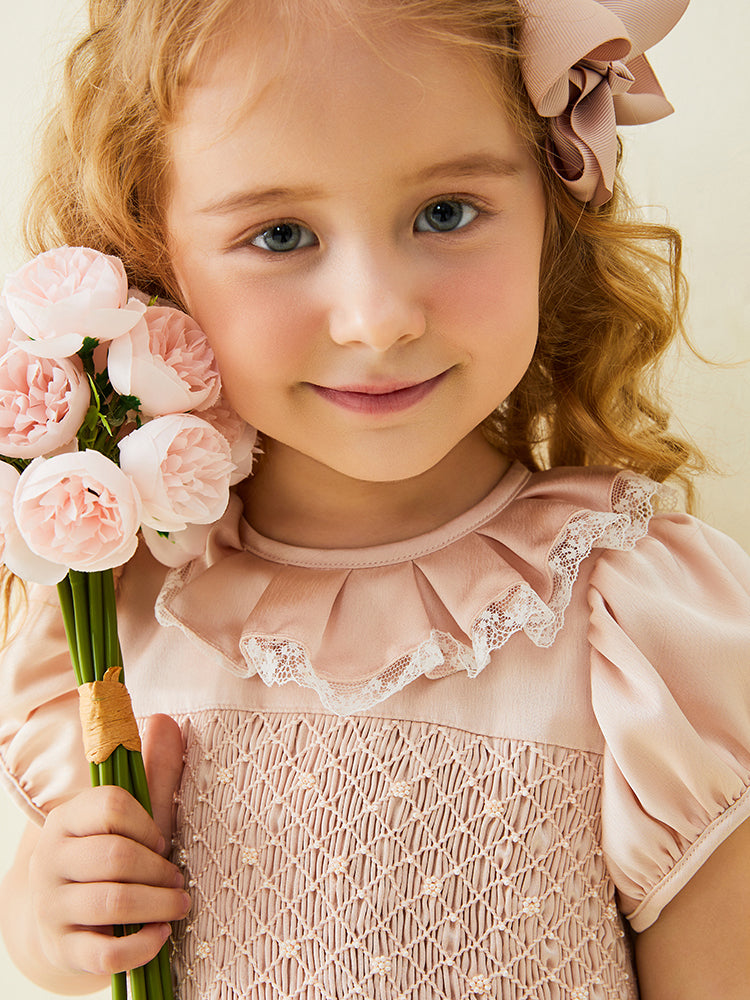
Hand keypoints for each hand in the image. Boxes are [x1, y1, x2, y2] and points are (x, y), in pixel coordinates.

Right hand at [28, 713, 188, 976]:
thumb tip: (167, 719)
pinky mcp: (63, 949)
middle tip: (179, 880)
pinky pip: (103, 953)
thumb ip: (152, 771)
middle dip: (158, 869)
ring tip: (180, 904)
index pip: (110, 805)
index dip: (146, 822)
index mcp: (67, 818)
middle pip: (114, 856)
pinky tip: (160, 936)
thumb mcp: (130, 815)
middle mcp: (52, 860)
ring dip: (157, 905)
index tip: (163, 839)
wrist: (61, 920)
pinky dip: (140, 946)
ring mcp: (53, 907)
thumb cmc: (108, 857)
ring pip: (111, 904)